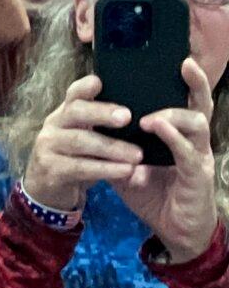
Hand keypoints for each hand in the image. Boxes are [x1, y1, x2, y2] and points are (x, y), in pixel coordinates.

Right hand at [22, 75, 143, 210]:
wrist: (47, 188)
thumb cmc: (75, 157)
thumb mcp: (83, 136)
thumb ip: (99, 123)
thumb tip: (136, 111)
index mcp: (64, 113)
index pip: (72, 93)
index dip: (84, 87)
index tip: (99, 82)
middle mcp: (53, 125)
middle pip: (75, 112)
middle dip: (101, 113)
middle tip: (127, 117)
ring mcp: (48, 147)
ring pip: (80, 142)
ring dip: (111, 147)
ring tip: (138, 155)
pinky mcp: (51, 169)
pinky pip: (80, 167)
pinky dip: (105, 169)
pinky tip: (126, 171)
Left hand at [111, 58, 218, 263]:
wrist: (172, 230)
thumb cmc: (152, 192)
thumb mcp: (126, 162)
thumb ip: (113, 142)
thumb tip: (87, 122)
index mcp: (178, 133)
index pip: (182, 100)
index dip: (182, 80)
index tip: (173, 57)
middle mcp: (193, 140)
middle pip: (200, 104)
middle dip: (196, 82)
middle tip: (183, 62)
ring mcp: (199, 156)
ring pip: (197, 124)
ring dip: (172, 114)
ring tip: (149, 116)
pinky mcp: (198, 176)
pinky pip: (189, 153)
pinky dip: (174, 138)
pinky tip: (159, 127)